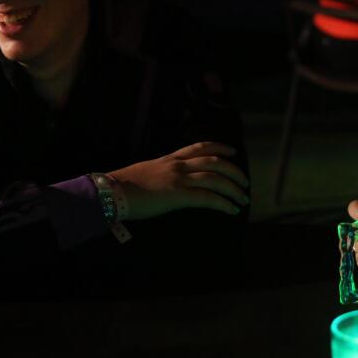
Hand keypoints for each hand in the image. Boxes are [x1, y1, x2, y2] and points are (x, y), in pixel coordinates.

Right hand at [108, 142, 248, 218]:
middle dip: (234, 171)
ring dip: (234, 189)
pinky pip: (208, 198)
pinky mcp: (178, 195)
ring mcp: (179, 179)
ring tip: (243, 199)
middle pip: (215, 162)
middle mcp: (178, 165)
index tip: (232, 151)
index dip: (220, 147)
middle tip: (245, 182)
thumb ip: (162, 174)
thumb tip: (169, 182)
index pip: (200, 147)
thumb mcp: (146, 172)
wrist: (112, 192)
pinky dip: (223, 204)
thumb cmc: (123, 186)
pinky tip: (231, 210)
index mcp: (170, 159)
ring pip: (216, 179)